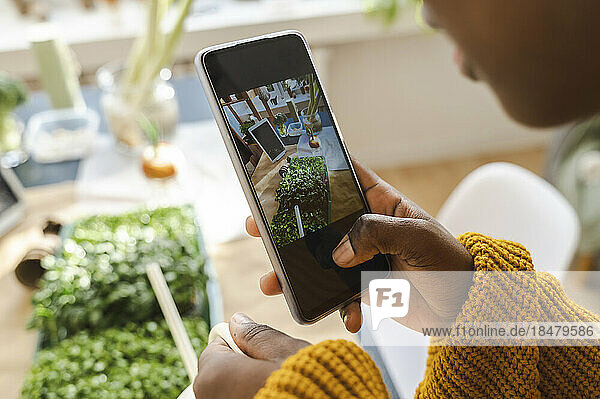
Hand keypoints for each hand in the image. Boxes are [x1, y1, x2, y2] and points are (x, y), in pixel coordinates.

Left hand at [194, 313, 308, 398]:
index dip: (239, 343)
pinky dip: (249, 397)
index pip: (215, 346)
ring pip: (228, 390)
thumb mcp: (284, 351)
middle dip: (241, 366)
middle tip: (271, 370)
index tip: (259, 348)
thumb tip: (239, 322)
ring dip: (245, 385)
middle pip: (219, 372)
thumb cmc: (305, 389)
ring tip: (274, 388)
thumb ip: (256, 334)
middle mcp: (210, 398)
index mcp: (216, 374)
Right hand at [247, 159, 472, 331]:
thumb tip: (338, 252)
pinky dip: (337, 307)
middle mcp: (365, 229)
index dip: (318, 169)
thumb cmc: (449, 262)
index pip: (346, 177)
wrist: (464, 307)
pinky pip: (339, 295)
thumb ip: (376, 235)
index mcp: (380, 204)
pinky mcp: (363, 287)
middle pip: (319, 221)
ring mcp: (362, 258)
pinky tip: (346, 315)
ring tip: (272, 281)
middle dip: (288, 224)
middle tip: (260, 226)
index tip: (286, 167)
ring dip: (295, 272)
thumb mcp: (417, 237)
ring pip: (319, 260)